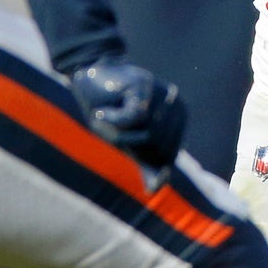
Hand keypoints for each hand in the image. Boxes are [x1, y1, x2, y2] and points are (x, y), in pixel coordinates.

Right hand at [68, 57, 187, 169]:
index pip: (165, 156)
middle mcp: (176, 108)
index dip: (140, 156)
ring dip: (119, 132)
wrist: (88, 77)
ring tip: (107, 117)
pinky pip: (134, 118)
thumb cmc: (110, 111)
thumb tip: (156, 189)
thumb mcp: (129, 142)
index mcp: (178, 123)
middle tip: (111, 126)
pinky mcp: (146, 87)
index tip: (122, 138)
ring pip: (146, 136)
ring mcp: (164, 96)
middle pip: (156, 148)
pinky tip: (103, 110)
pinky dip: (113, 119)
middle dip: (128, 144)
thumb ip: (146, 162)